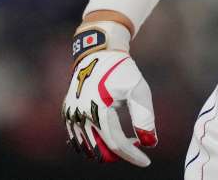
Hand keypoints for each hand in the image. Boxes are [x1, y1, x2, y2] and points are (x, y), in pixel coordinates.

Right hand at [61, 24, 156, 165]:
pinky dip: (93, 144)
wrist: (98, 54)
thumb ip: (144, 118)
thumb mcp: (139, 91)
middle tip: (137, 146)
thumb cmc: (123, 71)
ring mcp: (71, 116)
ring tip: (126, 140)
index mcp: (99, 110)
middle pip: (101, 150)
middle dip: (121, 153)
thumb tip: (150, 143)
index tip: (146, 162)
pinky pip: (77, 139)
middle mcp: (81, 116)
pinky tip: (108, 139)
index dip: (133, 156)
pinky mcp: (67, 114)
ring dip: (106, 150)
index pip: (117, 144)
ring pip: (88, 148)